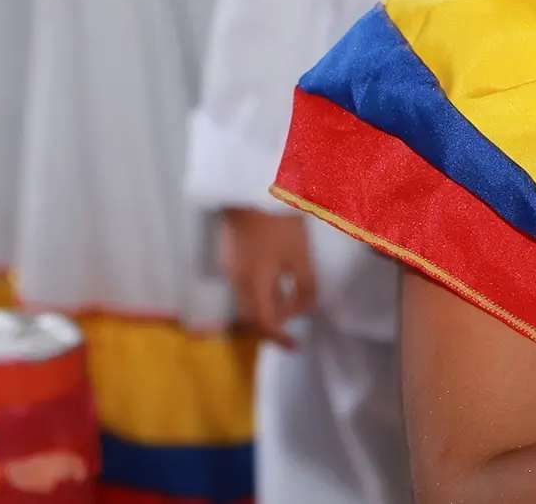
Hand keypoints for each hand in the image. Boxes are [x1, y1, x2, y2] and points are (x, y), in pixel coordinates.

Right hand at [217, 208, 317, 346]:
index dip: (280, 338)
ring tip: (290, 299)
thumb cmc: (278, 224)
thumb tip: (306, 308)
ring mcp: (230, 267)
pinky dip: (260, 291)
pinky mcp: (229, 255)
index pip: (265, 323)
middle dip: (273, 324)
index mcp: (253, 285)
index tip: (295, 345)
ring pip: (247, 299)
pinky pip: (244, 284)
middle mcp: (237, 281)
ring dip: (267, 306)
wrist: (248, 191)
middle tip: (293, 325)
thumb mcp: (300, 255)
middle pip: (252, 315)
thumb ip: (305, 285)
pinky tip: (276, 279)